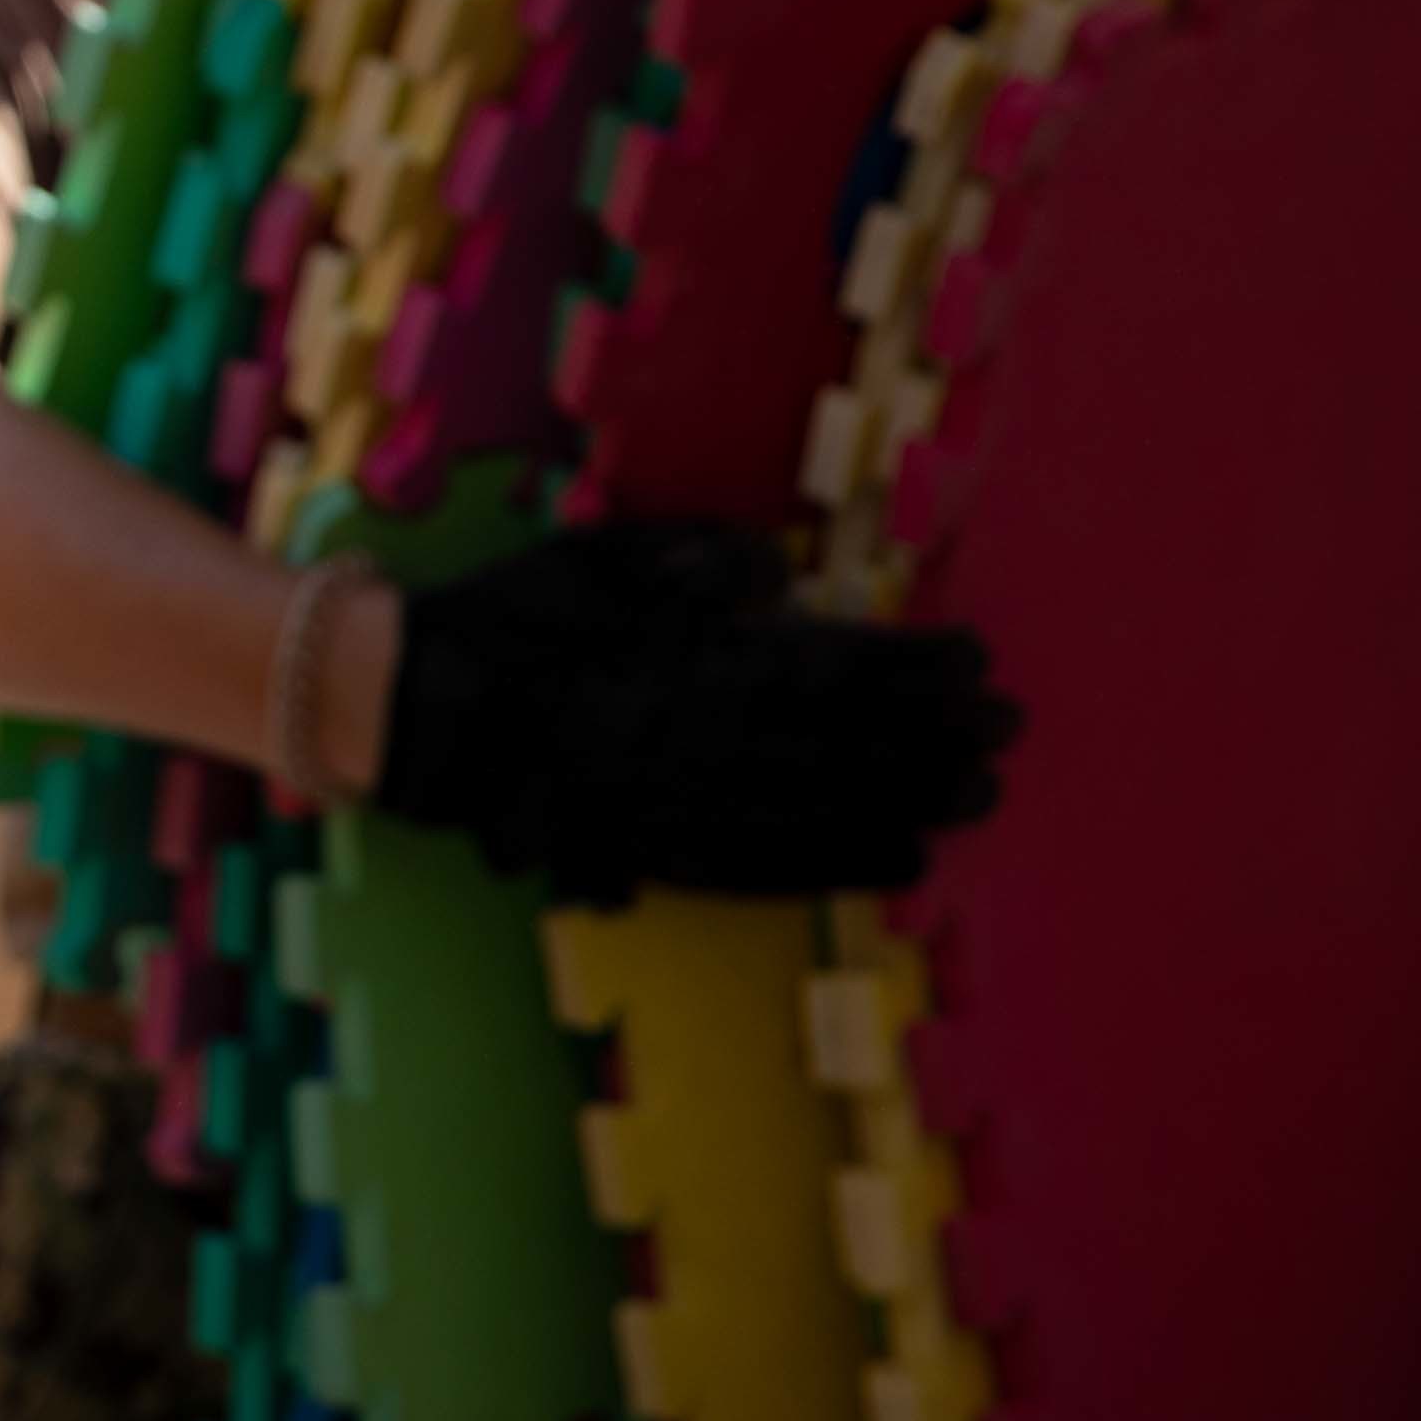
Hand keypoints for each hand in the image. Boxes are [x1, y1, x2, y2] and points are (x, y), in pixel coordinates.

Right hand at [370, 517, 1020, 904]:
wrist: (413, 704)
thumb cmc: (511, 616)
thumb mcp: (600, 554)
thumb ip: (699, 560)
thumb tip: (783, 576)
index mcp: (692, 662)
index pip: (832, 666)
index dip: (913, 670)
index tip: (980, 664)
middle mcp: (701, 740)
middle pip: (844, 743)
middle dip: (933, 739)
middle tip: (1007, 739)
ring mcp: (681, 803)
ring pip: (819, 807)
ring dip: (906, 802)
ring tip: (975, 800)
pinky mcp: (655, 848)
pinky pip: (763, 865)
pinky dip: (838, 866)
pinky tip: (896, 862)